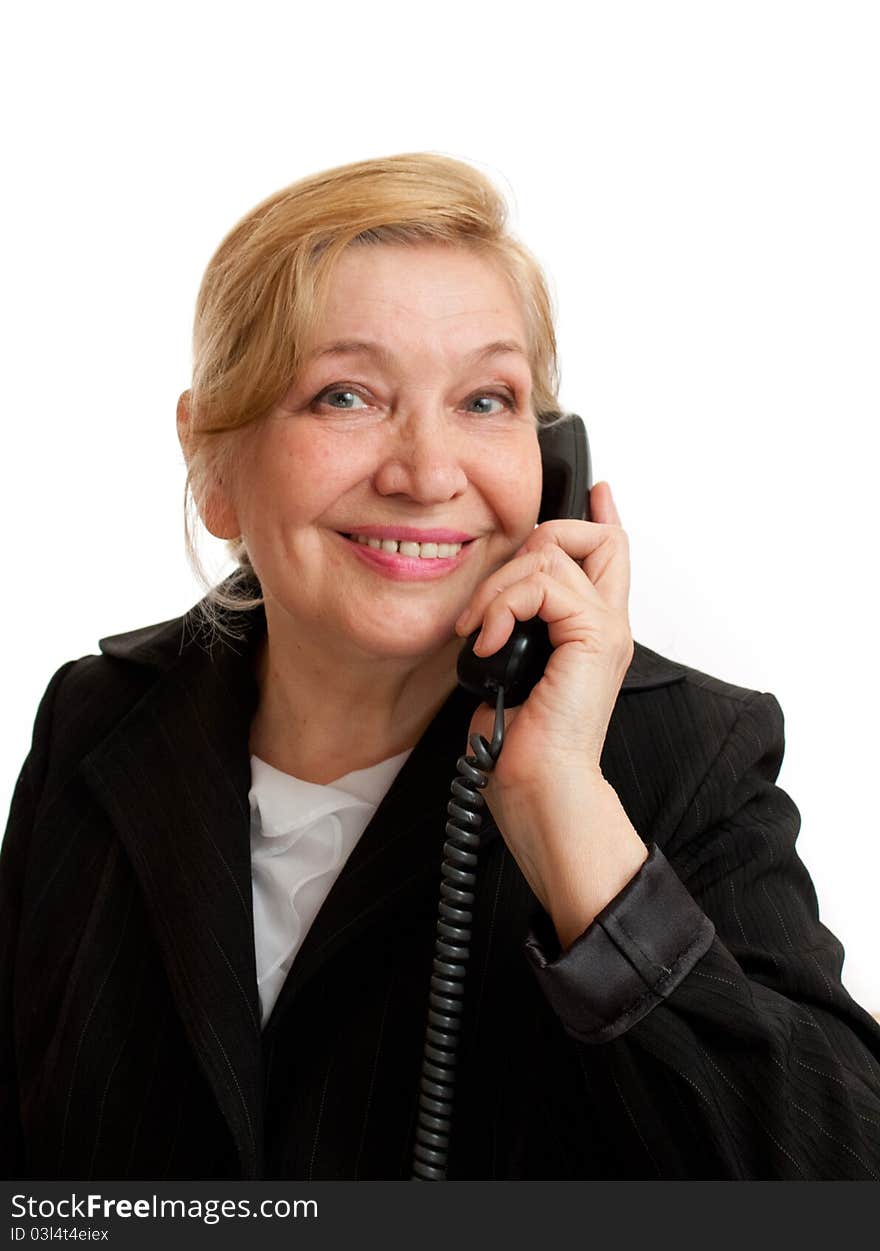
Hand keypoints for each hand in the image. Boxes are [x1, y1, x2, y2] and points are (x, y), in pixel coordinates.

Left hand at [453, 481, 645, 945]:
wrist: (540, 791)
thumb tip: (490, 614)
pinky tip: (488, 642)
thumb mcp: (509, 672)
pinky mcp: (594, 636)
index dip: (602, 515)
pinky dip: (503, 605)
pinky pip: (544, 583)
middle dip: (534, 542)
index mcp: (592, 632)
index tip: (598, 489)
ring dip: (499, 587)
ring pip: (554, 550)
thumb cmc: (524, 749)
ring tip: (480, 632)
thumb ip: (514, 632)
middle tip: (494, 600)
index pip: (611, 554)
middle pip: (594, 535)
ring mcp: (604, 629)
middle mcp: (607, 624)